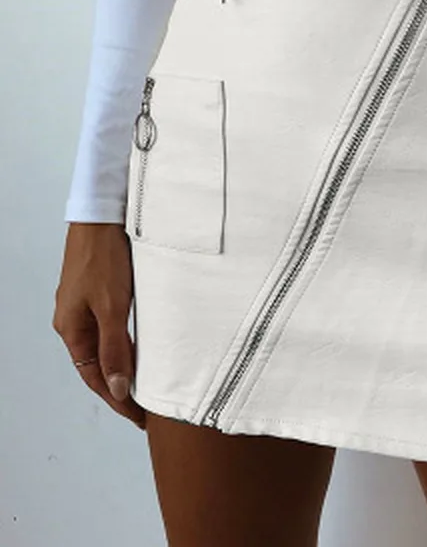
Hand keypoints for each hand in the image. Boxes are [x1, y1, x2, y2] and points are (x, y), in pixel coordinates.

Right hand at [53, 223, 146, 429]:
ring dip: (123, 366)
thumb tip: (118, 388)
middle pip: (97, 365)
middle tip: (146, 408)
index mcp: (72, 329)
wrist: (103, 216)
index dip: (118, 400)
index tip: (139, 417)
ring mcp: (85, 306)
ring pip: (104, 346)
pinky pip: (110, 328)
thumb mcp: (113, 307)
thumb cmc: (104, 257)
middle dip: (120, 388)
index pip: (96, 378)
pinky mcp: (98, 292)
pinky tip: (138, 346)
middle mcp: (75, 321)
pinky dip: (123, 344)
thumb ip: (116, 348)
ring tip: (145, 384)